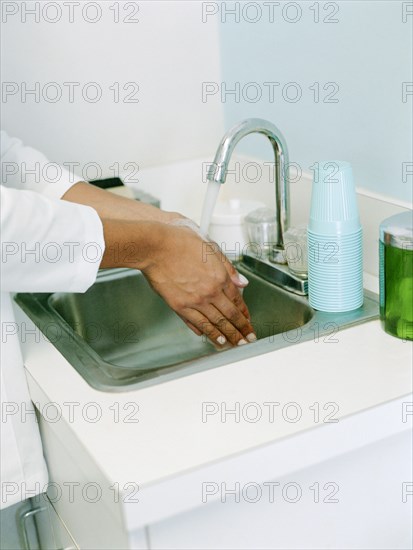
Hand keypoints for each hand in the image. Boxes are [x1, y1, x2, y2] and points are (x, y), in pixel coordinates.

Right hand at [142, 225, 255, 345]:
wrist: (156, 246)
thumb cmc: (180, 241)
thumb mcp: (211, 248)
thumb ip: (228, 267)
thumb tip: (242, 282)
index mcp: (220, 277)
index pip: (237, 301)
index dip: (244, 314)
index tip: (248, 322)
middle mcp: (210, 292)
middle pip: (229, 316)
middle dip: (240, 331)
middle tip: (247, 340)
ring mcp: (194, 301)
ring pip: (214, 323)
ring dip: (225, 336)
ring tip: (232, 344)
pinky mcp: (178, 306)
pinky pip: (194, 322)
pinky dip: (203, 331)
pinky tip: (208, 336)